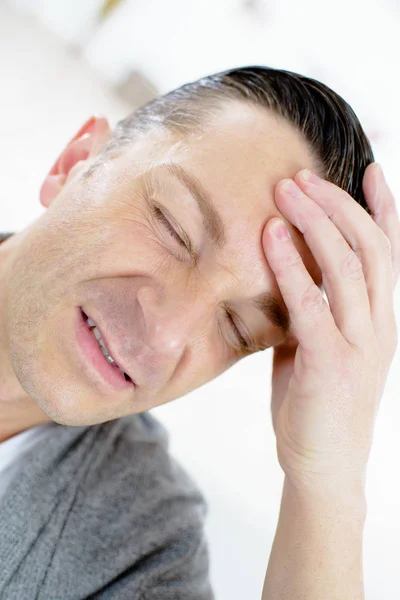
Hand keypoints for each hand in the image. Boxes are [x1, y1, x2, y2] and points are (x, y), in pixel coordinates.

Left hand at [263, 163, 398, 491]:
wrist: (323, 464)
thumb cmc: (317, 402)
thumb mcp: (320, 345)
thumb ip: (313, 308)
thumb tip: (287, 271)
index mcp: (380, 319)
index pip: (390, 251)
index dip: (385, 206)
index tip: (370, 166)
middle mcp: (380, 325)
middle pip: (370, 247)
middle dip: (338, 204)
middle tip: (302, 176)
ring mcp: (360, 345)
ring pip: (347, 266)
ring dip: (316, 222)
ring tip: (286, 191)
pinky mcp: (330, 364)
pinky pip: (311, 304)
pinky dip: (291, 266)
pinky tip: (270, 237)